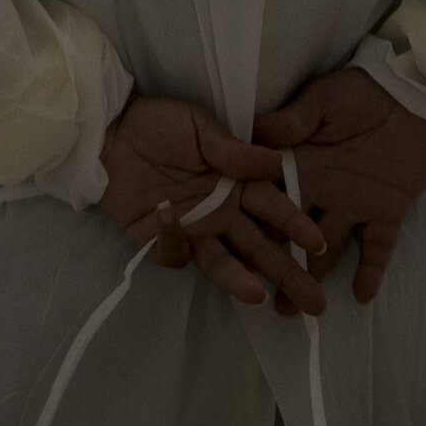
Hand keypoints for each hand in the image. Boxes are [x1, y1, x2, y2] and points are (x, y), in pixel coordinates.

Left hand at [99, 93, 327, 313]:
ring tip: (259, 296)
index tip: (317, 242)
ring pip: (222, 262)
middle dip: (287, 272)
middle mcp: (222, 212)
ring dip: (241, 280)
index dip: (294, 226)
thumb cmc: (159, 123)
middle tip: (315, 302)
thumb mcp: (199, 126)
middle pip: (259, 247)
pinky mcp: (161, 239)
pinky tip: (174, 220)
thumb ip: (234, 150)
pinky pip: (176, 253)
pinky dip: (176, 242)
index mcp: (237, 183)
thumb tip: (277, 163)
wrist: (109, 130)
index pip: (273, 208)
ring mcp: (193, 229)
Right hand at [253, 68, 425, 309]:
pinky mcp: (388, 213)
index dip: (252, 224)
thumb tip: (249, 132)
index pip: (269, 198)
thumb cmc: (361, 92)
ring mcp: (354, 206)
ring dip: (312, 277)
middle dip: (275, 264)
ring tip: (293, 308)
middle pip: (293, 234)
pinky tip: (360, 297)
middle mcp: (320, 192)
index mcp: (298, 163)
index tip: (230, 251)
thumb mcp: (322, 100)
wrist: (416, 94)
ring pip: (328, 249)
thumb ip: (292, 120)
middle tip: (256, 295)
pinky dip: (371, 272)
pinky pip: (378, 248)